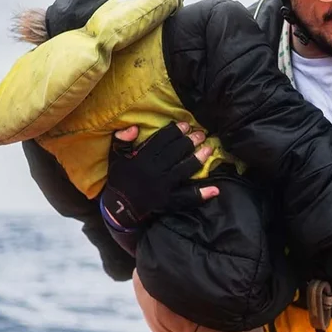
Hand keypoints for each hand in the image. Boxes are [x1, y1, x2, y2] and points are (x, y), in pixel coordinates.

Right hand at [101, 122, 219, 227]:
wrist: (118, 207)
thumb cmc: (118, 179)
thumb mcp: (116, 157)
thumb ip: (123, 141)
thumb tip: (134, 127)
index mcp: (141, 159)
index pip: (161, 141)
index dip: (174, 132)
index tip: (185, 124)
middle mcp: (154, 171)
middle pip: (175, 153)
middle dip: (189, 142)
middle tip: (201, 133)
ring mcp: (163, 186)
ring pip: (183, 170)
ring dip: (197, 159)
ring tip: (208, 149)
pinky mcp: (168, 200)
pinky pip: (186, 196)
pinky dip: (201, 194)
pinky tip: (215, 189)